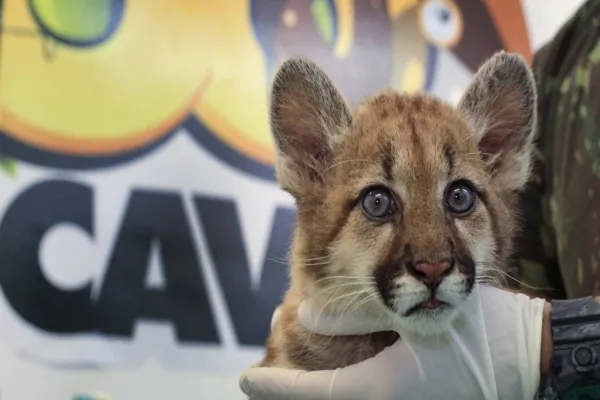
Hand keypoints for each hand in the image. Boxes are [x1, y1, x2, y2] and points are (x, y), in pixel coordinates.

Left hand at [239, 285, 546, 399]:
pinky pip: (365, 397)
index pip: (312, 392)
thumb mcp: (409, 317)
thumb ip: (353, 316)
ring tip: (291, 371)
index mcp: (380, 392)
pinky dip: (340, 389)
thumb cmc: (475, 334)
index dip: (275, 387)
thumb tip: (305, 314)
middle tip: (262, 377)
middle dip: (291, 391)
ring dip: (314, 388)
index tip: (244, 381)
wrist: (529, 357)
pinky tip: (335, 376)